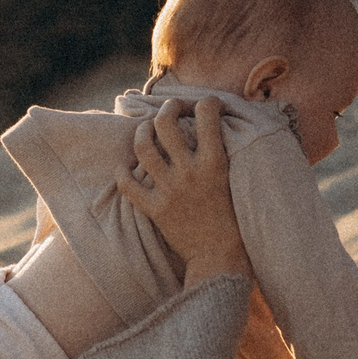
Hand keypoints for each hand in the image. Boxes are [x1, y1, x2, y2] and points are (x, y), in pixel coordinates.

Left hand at [121, 97, 250, 282]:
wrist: (220, 256)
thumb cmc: (233, 219)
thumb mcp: (235, 179)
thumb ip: (221, 153)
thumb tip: (213, 127)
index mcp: (215, 162)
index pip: (206, 114)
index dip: (206, 102)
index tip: (207, 105)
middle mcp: (189, 171)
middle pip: (166, 123)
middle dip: (167, 108)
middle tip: (171, 110)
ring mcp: (169, 190)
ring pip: (143, 147)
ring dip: (143, 132)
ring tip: (147, 130)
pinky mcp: (155, 208)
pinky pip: (127, 184)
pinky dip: (122, 172)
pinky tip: (127, 167)